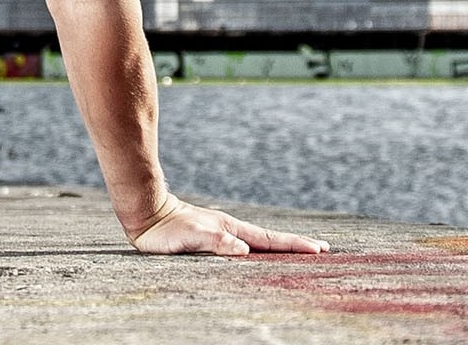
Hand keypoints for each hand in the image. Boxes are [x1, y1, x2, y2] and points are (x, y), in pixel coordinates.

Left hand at [128, 195, 329, 256]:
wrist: (146, 213)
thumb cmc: (165, 229)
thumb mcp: (190, 237)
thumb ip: (215, 242)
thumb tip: (243, 250)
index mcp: (231, 229)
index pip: (269, 239)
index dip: (293, 245)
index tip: (319, 249)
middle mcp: (230, 230)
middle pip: (269, 239)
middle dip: (295, 245)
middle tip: (321, 249)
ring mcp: (222, 232)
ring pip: (258, 241)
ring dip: (279, 247)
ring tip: (297, 252)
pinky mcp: (211, 237)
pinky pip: (242, 245)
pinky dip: (259, 249)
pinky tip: (258, 253)